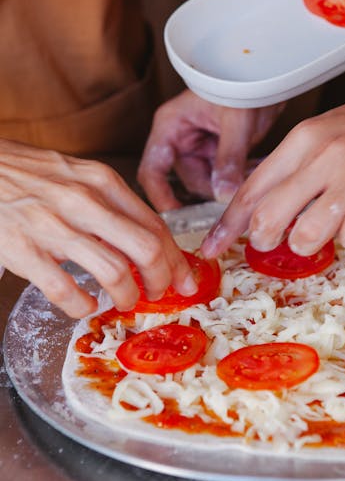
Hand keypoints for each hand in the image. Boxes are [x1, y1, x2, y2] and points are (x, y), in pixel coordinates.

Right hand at [0, 140, 196, 317]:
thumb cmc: (28, 174)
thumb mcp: (77, 176)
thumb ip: (110, 204)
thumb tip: (144, 243)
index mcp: (102, 181)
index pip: (156, 225)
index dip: (177, 259)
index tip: (185, 279)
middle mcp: (83, 201)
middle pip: (146, 249)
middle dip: (161, 280)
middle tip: (157, 294)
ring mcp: (52, 225)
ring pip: (114, 272)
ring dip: (126, 296)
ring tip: (123, 300)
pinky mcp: (23, 249)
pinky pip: (65, 290)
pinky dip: (81, 306)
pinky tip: (83, 304)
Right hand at [137, 90, 283, 210]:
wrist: (267, 72)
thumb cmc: (243, 82)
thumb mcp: (236, 122)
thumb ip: (228, 158)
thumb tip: (223, 194)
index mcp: (170, 126)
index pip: (152, 170)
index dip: (160, 196)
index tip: (176, 219)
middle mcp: (180, 139)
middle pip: (187, 181)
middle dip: (213, 191)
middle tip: (237, 195)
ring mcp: (199, 147)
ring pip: (209, 183)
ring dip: (231, 185)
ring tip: (255, 174)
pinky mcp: (218, 152)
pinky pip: (224, 176)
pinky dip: (240, 177)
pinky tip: (257, 170)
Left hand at [201, 70, 344, 257]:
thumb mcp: (326, 132)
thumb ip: (295, 168)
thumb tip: (261, 210)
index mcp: (305, 139)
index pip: (253, 188)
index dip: (227, 224)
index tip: (211, 246)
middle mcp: (327, 155)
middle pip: (272, 216)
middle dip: (263, 240)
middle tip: (269, 244)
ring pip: (310, 233)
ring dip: (308, 244)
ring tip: (319, 233)